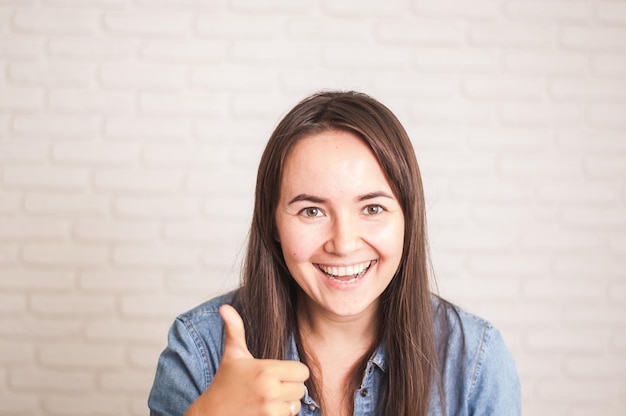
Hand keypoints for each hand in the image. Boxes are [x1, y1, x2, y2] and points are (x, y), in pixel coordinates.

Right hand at [185, 304, 309, 415]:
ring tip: (268, 400)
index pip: (302, 371)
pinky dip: (281, 415)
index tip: (279, 373)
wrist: (211, 414)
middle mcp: (270, 389)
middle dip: (290, 388)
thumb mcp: (232, 355)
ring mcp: (270, 409)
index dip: (293, 372)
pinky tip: (265, 411)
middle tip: (272, 387)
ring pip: (296, 406)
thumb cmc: (224, 383)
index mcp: (266, 369)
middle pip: (301, 389)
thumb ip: (234, 329)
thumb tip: (225, 307)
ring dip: (286, 404)